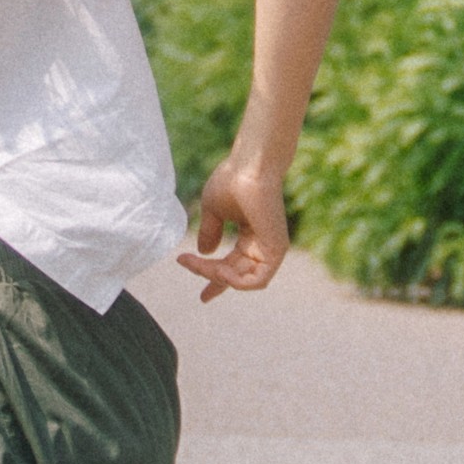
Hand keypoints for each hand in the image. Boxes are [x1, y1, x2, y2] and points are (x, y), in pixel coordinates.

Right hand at [179, 146, 294, 298]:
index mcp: (250, 236)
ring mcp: (271, 249)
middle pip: (234, 274)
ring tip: (203, 265)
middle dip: (210, 275)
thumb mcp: (213, 211)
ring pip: (243, 280)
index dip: (214, 280)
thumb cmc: (232, 181)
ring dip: (219, 277)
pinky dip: (237, 281)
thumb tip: (204, 253)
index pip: (233, 266)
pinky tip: (220, 270)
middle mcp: (262, 245)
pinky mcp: (276, 251)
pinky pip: (256, 280)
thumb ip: (210, 232)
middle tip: (186, 264)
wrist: (249, 167)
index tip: (202, 297)